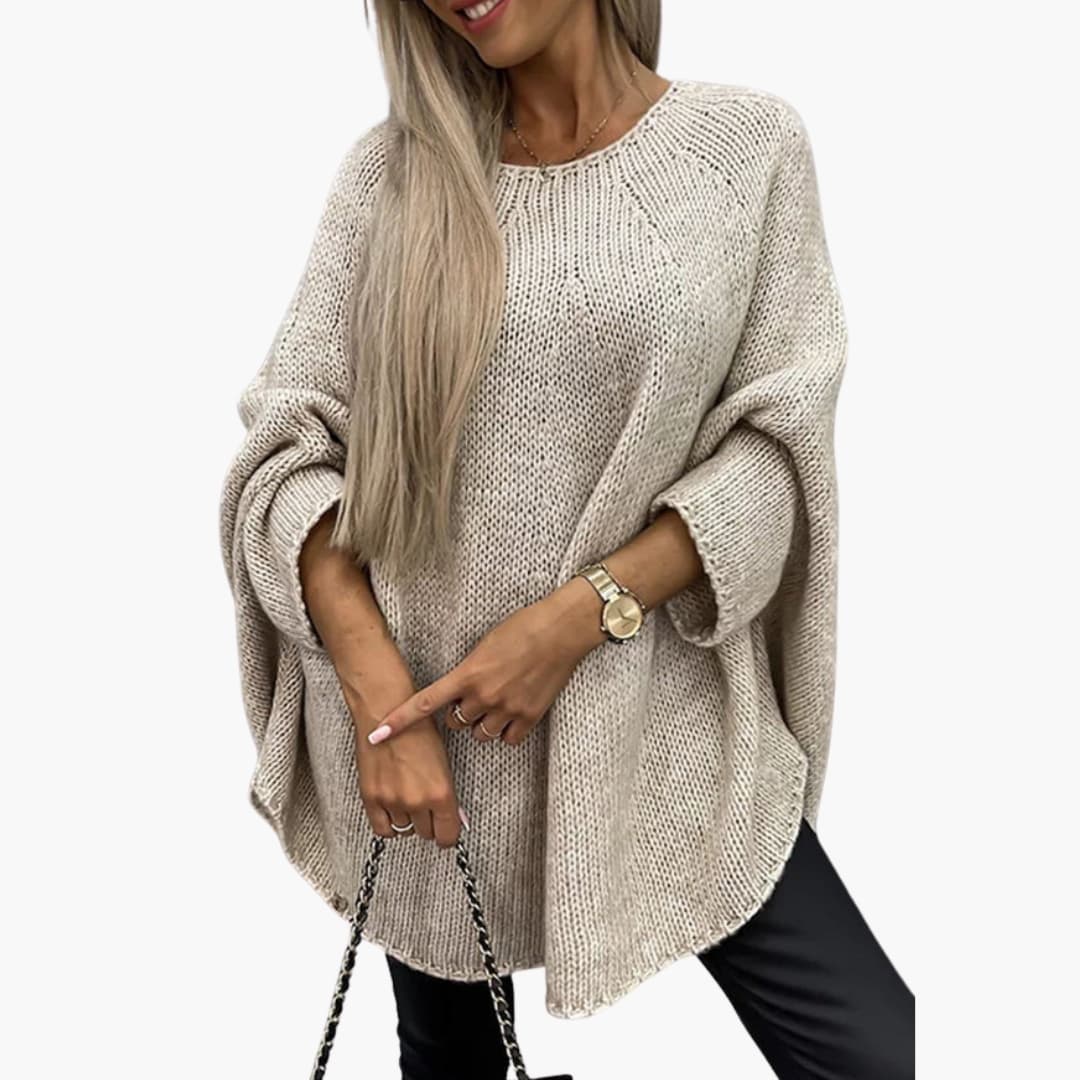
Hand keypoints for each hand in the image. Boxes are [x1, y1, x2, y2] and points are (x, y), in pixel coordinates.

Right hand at [339, 653, 463, 848]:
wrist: (386, 710)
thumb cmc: (418, 729)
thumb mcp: (443, 761)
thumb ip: (448, 795)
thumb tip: (456, 820)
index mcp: (441, 792)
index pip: (448, 836)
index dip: (448, 835)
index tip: (446, 830)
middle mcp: (417, 801)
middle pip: (427, 834)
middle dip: (429, 823)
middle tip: (428, 808)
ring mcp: (393, 801)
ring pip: (405, 831)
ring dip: (409, 820)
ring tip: (409, 799)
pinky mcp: (371, 798)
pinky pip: (383, 830)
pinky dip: (390, 824)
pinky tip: (394, 810)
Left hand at [367, 579, 605, 746]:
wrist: (561, 630)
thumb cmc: (523, 627)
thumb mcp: (485, 644)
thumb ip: (468, 671)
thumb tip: (460, 689)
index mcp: (468, 674)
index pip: (425, 703)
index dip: (398, 722)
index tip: (377, 736)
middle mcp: (484, 695)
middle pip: (455, 723)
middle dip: (458, 714)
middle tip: (472, 698)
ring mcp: (508, 708)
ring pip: (481, 735)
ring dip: (483, 724)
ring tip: (497, 702)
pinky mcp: (530, 716)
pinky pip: (508, 740)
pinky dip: (507, 732)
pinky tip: (514, 712)